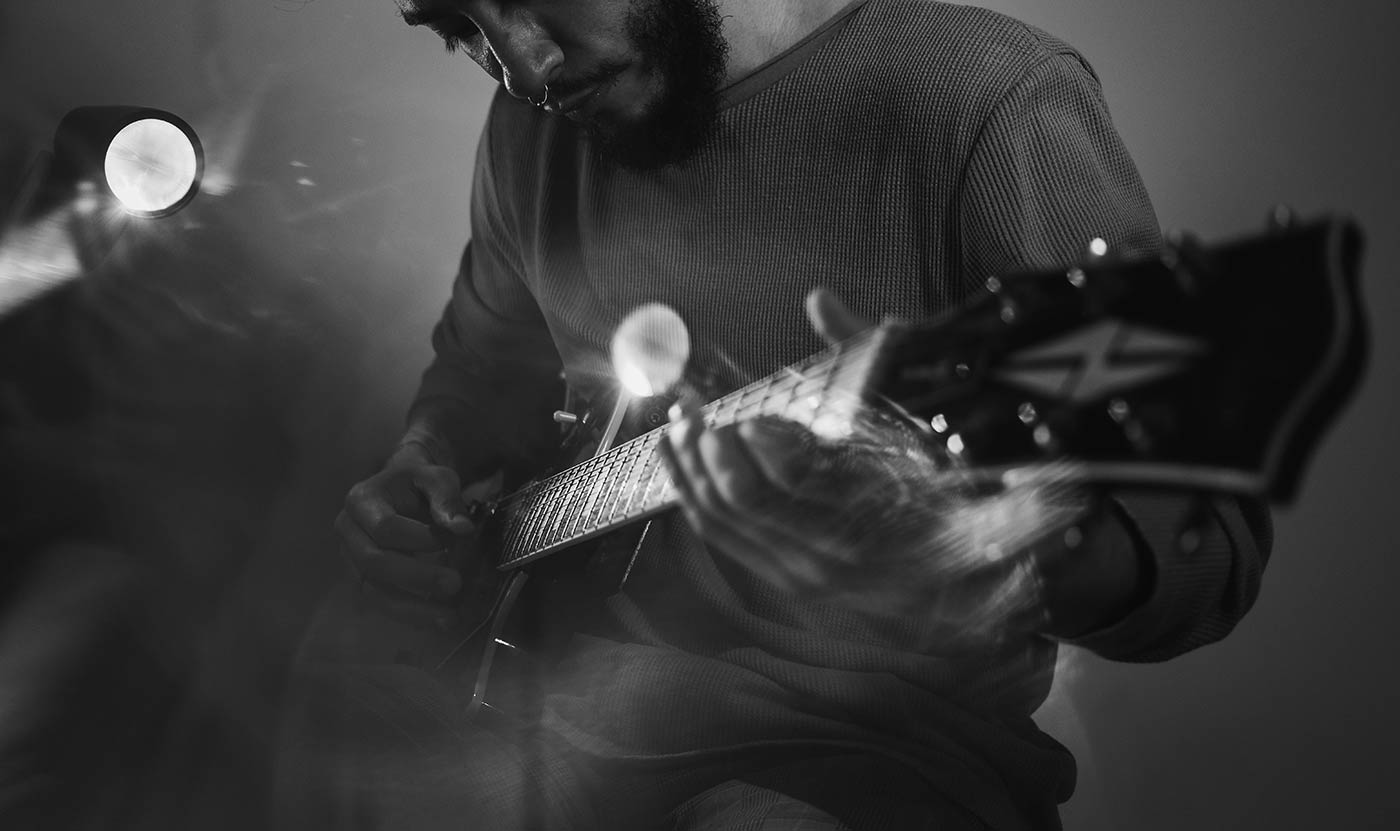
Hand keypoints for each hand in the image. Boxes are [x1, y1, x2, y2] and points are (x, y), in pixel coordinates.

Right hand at [335, 447, 495, 628]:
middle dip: (416, 577)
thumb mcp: (436, 477)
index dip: (417, 539)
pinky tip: (436, 620)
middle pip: (373, 562)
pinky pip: (378, 602)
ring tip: (448, 618)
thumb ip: (447, 498)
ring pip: (372, 590)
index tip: (449, 541)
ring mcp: (350, 558)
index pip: (384, 527)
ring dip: (411, 608)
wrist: (401, 490)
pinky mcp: (360, 579)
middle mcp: (347, 531)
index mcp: (361, 500)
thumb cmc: (418, 483)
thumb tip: (463, 528)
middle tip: (455, 584)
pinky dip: (407, 614)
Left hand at [659, 289, 1071, 642]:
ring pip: (723, 521)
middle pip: (742, 498)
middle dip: (705, 448)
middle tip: (687, 408)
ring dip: (688, 472)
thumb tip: (818, 298)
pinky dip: (694, 499)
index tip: (735, 409)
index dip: (752, 440)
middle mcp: (832, 552)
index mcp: (867, 508)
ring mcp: (805, 574)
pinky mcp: (785, 579)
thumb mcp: (913, 413)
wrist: (964, 567)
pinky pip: (725, 539)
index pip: (788, 477)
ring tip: (675, 428)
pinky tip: (681, 465)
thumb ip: (864, 353)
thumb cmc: (940, 480)